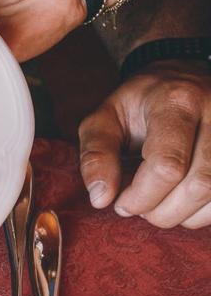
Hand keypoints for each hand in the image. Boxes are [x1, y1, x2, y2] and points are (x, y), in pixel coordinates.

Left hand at [78, 60, 210, 228]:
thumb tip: (100, 198)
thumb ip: (95, 156)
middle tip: (141, 207)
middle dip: (162, 210)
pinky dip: (203, 213)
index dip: (142, 196)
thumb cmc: (138, 105)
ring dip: (184, 214)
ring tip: (159, 204)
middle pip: (199, 184)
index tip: (122, 202)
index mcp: (176, 102)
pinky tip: (182, 203)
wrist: (182, 81)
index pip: (168, 165)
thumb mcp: (104, 119)